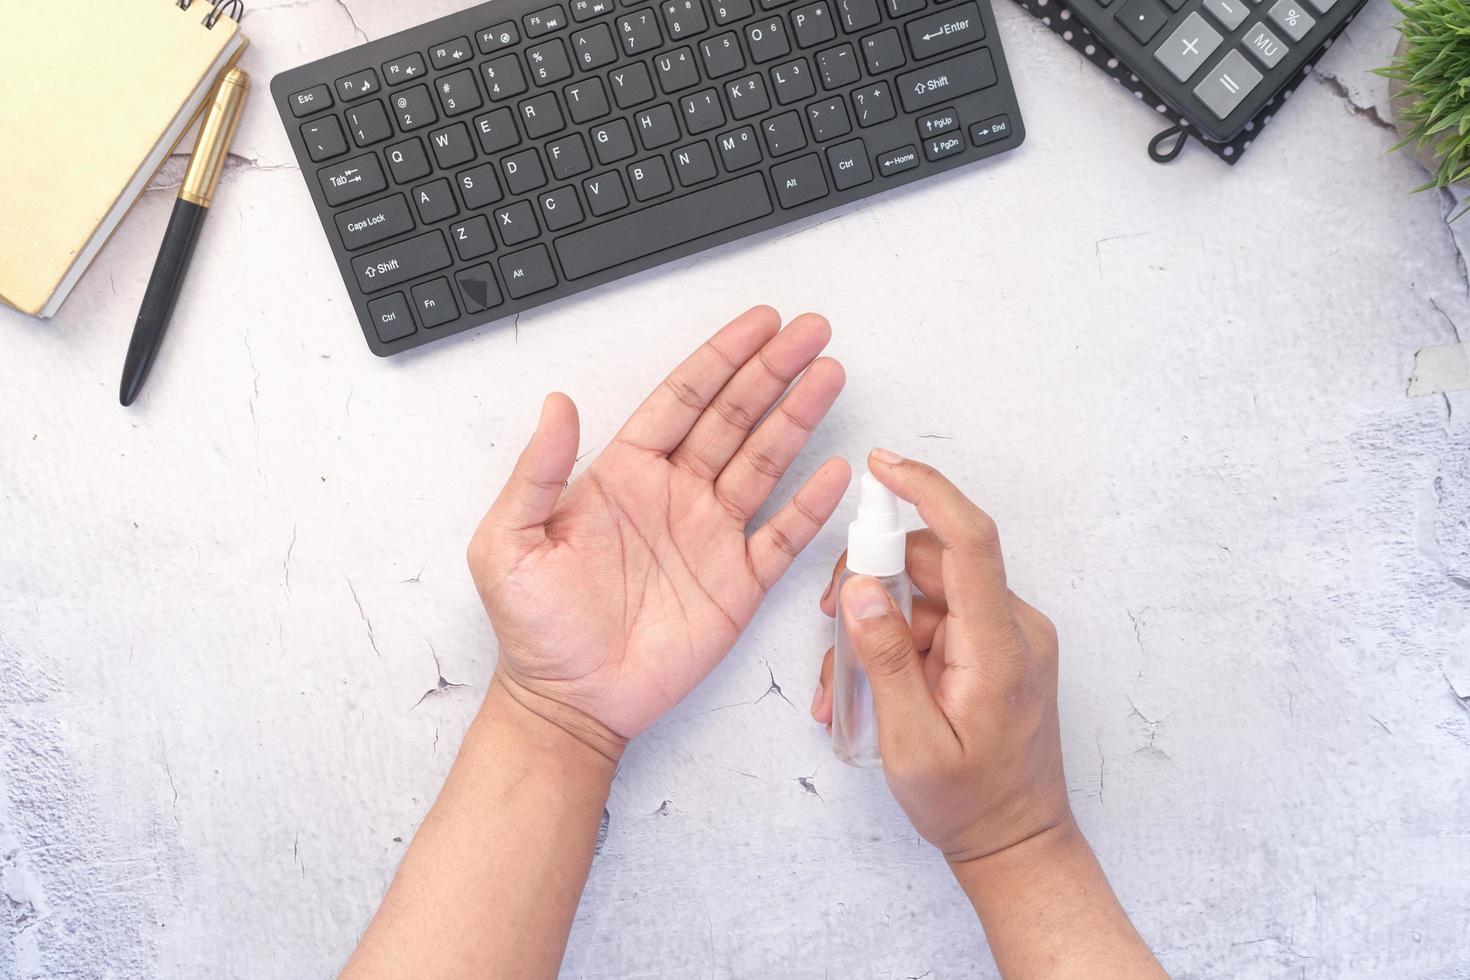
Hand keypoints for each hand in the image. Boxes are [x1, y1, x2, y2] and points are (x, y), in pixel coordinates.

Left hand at [469, 306, 849, 756]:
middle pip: (735, 417)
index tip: (760, 323)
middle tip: (811, 331)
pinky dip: (810, 505)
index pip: (683, 400)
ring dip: (798, 418)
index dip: (722, 358)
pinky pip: (782, 537)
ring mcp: (711, 537)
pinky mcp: (737, 586)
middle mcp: (675, 495)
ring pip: (765, 462)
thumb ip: (537, 473)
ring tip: (830, 375)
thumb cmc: (534, 627)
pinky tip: (835, 469)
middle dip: (773, 371)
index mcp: (625, 476)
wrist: (568, 703)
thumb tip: (559, 403)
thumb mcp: (508, 544)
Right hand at [811, 450, 1069, 863]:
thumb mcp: (911, 741)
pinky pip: (936, 619)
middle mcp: (1013, 628)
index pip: (970, 541)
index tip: (881, 466)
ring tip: (842, 680)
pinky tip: (869, 684)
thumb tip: (858, 590)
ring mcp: (1006, 636)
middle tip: (829, 622)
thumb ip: (884, 660)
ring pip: (925, 591)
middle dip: (872, 578)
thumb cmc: (968, 804)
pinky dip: (897, 640)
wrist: (1017, 843)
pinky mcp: (994, 648)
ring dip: (877, 620)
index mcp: (999, 648)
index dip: (927, 491)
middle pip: (933, 562)